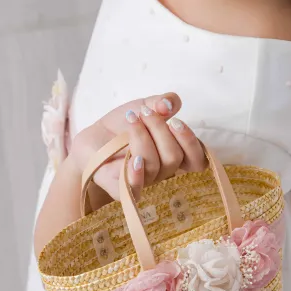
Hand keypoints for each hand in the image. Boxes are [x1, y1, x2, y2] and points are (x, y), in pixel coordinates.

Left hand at [68, 92, 206, 207]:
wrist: (93, 138)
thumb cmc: (124, 126)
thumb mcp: (146, 105)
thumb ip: (163, 101)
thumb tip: (168, 104)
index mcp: (175, 155)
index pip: (197, 161)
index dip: (191, 143)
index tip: (175, 121)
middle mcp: (163, 172)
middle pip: (174, 158)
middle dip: (159, 129)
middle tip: (145, 112)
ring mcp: (143, 182)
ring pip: (155, 165)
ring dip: (143, 137)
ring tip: (131, 119)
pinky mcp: (121, 189)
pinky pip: (135, 189)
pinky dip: (137, 173)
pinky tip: (134, 159)